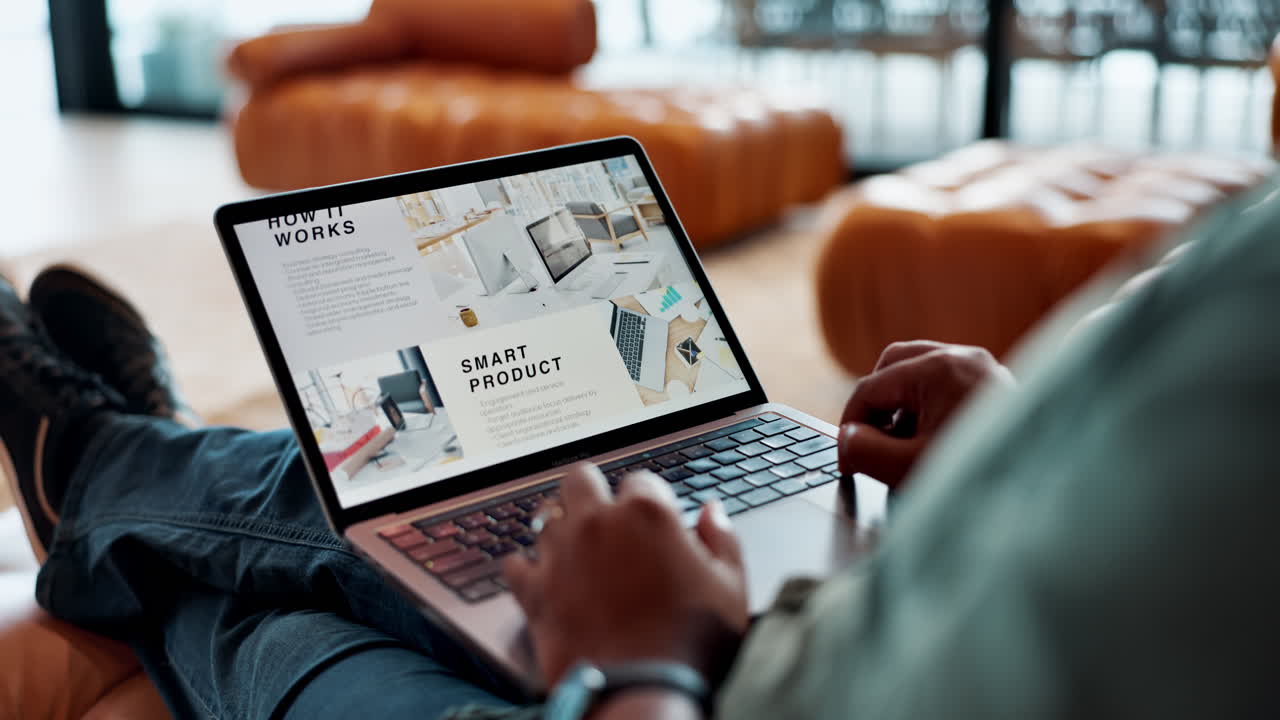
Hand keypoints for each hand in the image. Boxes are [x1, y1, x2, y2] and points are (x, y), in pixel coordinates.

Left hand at [504, 463, 748, 687]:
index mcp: (646, 513)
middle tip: (604, 514)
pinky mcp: (535, 592)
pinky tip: (539, 575)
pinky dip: (525, 567)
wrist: (644, 689)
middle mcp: (597, 523)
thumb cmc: (691, 641)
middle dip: (591, 490)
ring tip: (575, 544)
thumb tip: (712, 512)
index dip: (651, 498)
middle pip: (580, 478)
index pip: (642, 480)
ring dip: (560, 525)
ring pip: (545, 515)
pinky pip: (514, 563)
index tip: (655, 520)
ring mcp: (560, 554)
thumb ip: (721, 538)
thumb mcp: (730, 585)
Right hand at [839, 341, 1013, 488]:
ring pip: (919, 371)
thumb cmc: (985, 478)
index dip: (849, 426)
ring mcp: (983, 368)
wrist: (1052, 492)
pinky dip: (928, 406)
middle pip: (893, 365)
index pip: (869, 388)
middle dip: (874, 404)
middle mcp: (962, 358)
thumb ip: (864, 451)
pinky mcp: (995, 385)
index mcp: (938, 370)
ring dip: (900, 404)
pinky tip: (932, 440)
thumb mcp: (909, 469)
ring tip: (901, 444)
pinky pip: (946, 383)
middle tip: (869, 441)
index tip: (847, 459)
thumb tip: (847, 440)